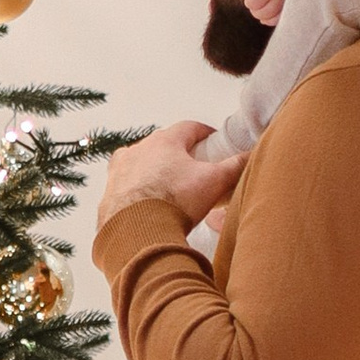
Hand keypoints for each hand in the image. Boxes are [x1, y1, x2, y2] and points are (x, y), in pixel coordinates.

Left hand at [97, 120, 248, 237]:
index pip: (188, 127)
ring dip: (155, 171)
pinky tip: (148, 205)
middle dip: (179, 154)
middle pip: (163, 145)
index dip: (204, 133)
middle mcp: (137, 150)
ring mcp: (119, 171)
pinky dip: (138, 191)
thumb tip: (251, 155)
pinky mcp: (108, 193)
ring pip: (141, 164)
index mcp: (164, 141)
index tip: (214, 140)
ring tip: (170, 188)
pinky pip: (127, 187)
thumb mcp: (214, 181)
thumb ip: (235, 166)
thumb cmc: (175, 201)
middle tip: (194, 167)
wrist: (135, 232)